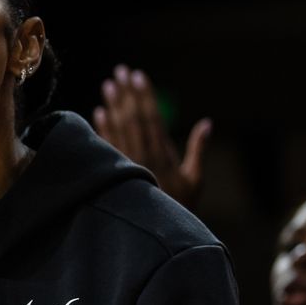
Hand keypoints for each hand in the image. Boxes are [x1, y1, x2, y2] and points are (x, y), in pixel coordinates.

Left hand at [92, 64, 210, 208]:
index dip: (145, 96)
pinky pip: (108, 147)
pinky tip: (98, 112)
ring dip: (113, 106)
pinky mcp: (116, 173)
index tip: (139, 76)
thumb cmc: (181, 205)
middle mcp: (145, 156)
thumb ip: (198, 149)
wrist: (158, 232)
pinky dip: (102, 129)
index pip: (153, 118)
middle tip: (121, 71)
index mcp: (164, 154)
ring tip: (109, 85)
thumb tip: (207, 123)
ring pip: (120, 129)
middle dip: (128, 94)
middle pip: (134, 119)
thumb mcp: (195, 179)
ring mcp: (128, 164)